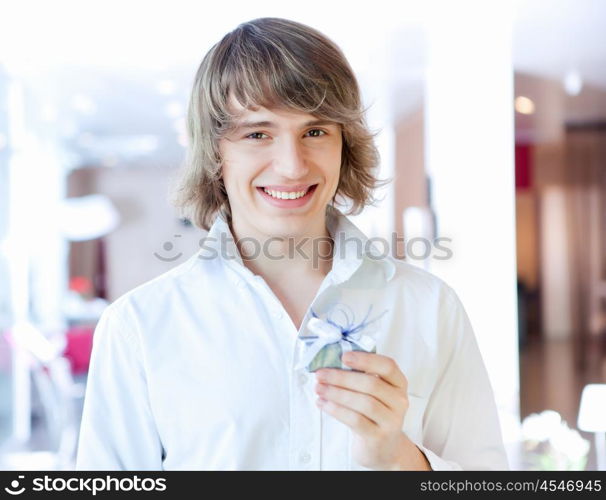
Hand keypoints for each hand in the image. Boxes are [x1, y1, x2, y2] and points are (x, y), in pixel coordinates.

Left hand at [314, 351, 430, 469]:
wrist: (383, 448)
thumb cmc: (373, 414)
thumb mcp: (373, 393)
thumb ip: (360, 377)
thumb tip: (331, 364)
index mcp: (399, 384)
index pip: (388, 366)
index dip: (366, 359)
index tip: (344, 356)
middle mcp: (399, 401)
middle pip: (371, 384)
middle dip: (342, 377)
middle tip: (321, 374)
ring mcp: (391, 420)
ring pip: (363, 402)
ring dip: (336, 393)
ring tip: (319, 388)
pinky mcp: (378, 436)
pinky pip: (355, 420)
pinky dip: (336, 409)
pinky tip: (323, 403)